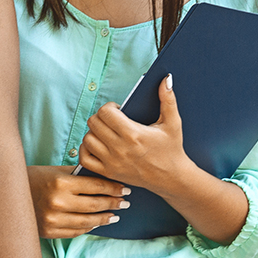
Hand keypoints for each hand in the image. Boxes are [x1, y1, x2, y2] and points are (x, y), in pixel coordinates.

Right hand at [26, 166, 127, 237]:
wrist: (7, 195)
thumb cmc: (34, 178)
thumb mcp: (55, 171)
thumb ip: (78, 175)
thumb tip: (104, 177)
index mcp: (61, 183)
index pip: (96, 186)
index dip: (113, 188)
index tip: (124, 188)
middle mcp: (58, 202)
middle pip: (95, 205)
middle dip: (113, 203)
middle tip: (125, 202)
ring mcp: (53, 220)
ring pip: (88, 222)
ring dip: (104, 219)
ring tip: (114, 215)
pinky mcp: (49, 232)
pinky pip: (75, 231)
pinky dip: (88, 227)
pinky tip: (96, 223)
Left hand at [79, 76, 189, 195]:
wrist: (171, 178)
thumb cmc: (171, 150)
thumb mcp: (173, 123)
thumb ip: (168, 99)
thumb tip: (166, 79)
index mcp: (133, 134)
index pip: (105, 112)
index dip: (109, 107)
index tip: (118, 110)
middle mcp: (120, 149)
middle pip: (94, 123)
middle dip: (101, 117)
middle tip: (111, 119)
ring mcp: (112, 162)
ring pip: (87, 139)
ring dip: (94, 132)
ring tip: (106, 132)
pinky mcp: (108, 172)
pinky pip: (85, 159)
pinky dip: (86, 149)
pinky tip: (97, 145)